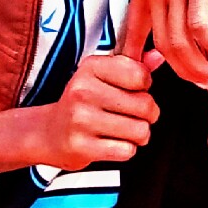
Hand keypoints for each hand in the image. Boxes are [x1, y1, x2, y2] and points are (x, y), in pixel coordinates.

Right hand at [27, 54, 162, 170]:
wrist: (49, 133)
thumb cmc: (81, 103)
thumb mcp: (102, 77)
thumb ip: (133, 67)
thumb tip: (158, 57)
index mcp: (90, 68)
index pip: (140, 75)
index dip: (145, 86)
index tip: (134, 90)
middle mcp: (83, 90)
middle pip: (145, 105)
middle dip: (147, 114)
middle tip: (132, 115)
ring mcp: (81, 119)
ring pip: (140, 130)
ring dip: (138, 134)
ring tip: (122, 130)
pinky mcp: (82, 146)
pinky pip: (127, 150)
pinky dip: (125, 149)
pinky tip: (111, 142)